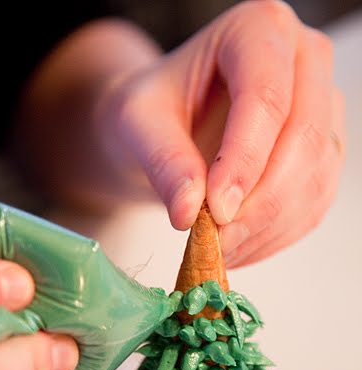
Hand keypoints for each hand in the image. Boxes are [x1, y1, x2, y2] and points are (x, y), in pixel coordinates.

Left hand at [95, 0, 344, 265]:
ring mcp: (321, 110)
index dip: (244, 160)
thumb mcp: (138, 123)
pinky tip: (240, 247)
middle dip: (259, 203)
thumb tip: (188, 212)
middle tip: (216, 241)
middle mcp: (303, 62)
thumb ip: (163, 161)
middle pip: (304, 138)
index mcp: (259, 30)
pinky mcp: (323, 153)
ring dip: (268, 226)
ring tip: (220, 250)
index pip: (266, 96)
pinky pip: (314, 202)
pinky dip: (278, 235)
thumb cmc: (153, 109)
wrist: (167, 125)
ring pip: (315, 177)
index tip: (213, 211)